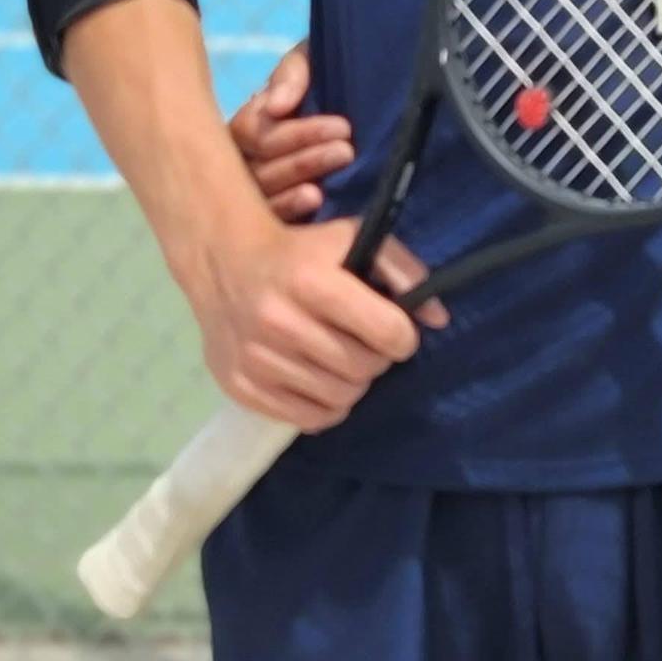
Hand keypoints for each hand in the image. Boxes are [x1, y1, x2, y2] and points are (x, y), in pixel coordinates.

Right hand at [188, 208, 445, 430]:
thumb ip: (404, 271)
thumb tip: (438, 319)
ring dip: (354, 384)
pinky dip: (327, 407)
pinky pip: (308, 420)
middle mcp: (279, 321)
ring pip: (339, 398)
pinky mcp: (240, 385)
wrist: (224, 262)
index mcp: (310, 281)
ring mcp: (256, 358)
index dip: (403, 336)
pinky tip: (323, 381)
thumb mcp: (354, 240)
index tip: (398, 332)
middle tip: (368, 345)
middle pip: (364, 368)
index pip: (386, 331)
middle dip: (377, 359)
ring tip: (344, 361)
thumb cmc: (301, 251)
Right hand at [231, 41, 354, 221]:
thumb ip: (293, 74)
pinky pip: (273, 225)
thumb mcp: (310, 64)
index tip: (343, 126)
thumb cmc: (325, 85)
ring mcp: (255, 198)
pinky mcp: (273, 225)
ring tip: (335, 179)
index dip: (298, 133)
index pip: (255, 133)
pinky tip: (318, 203)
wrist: (357, 105)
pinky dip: (292, 213)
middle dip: (303, 161)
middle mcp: (243, 163)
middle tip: (346, 151)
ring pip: (265, 198)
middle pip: (258, 170)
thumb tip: (275, 106)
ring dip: (299, 187)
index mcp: (247, 127)